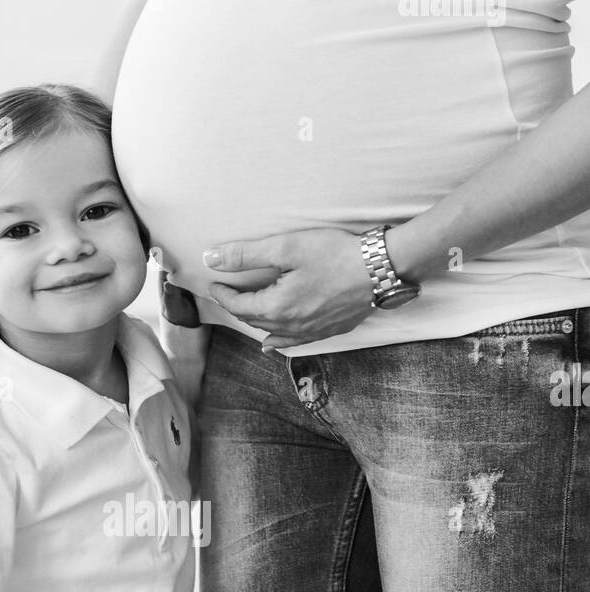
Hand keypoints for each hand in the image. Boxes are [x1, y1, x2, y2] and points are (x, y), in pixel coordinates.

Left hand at [205, 228, 377, 348]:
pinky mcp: (328, 330)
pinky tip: (272, 344)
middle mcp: (290, 325)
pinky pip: (295, 341)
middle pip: (254, 320)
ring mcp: (310, 331)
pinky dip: (279, 341)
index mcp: (276, 307)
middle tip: (228, 293)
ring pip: (273, 332)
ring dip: (256, 322)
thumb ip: (246, 255)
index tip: (213, 284)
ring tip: (245, 314)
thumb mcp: (286, 247)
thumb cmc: (335, 254)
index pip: (239, 305)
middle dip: (237, 307)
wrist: (380, 269)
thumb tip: (210, 259)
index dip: (223, 295)